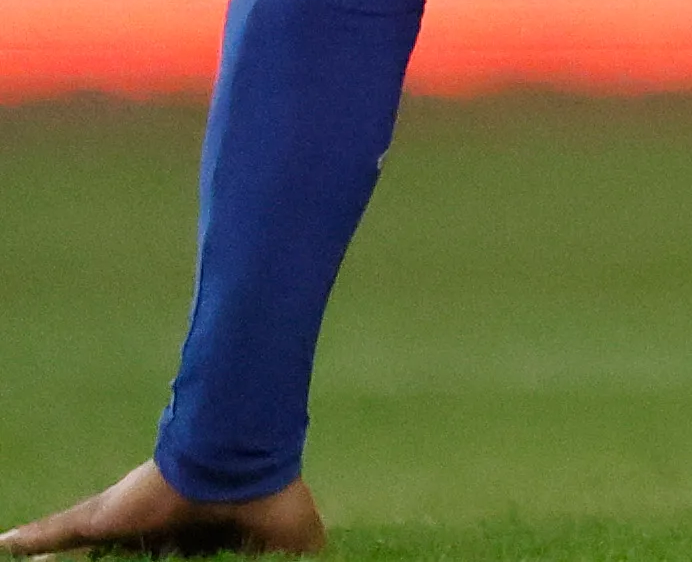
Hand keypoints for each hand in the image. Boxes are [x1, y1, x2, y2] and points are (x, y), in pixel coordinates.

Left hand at [6, 464, 325, 552]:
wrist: (245, 465)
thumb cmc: (273, 503)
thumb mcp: (296, 546)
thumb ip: (304, 559)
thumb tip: (334, 558)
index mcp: (203, 541)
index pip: (178, 560)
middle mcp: (159, 534)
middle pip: (129, 558)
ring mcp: (129, 524)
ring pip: (90, 551)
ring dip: (68, 560)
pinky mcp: (106, 517)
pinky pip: (59, 532)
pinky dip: (30, 541)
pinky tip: (4, 545)